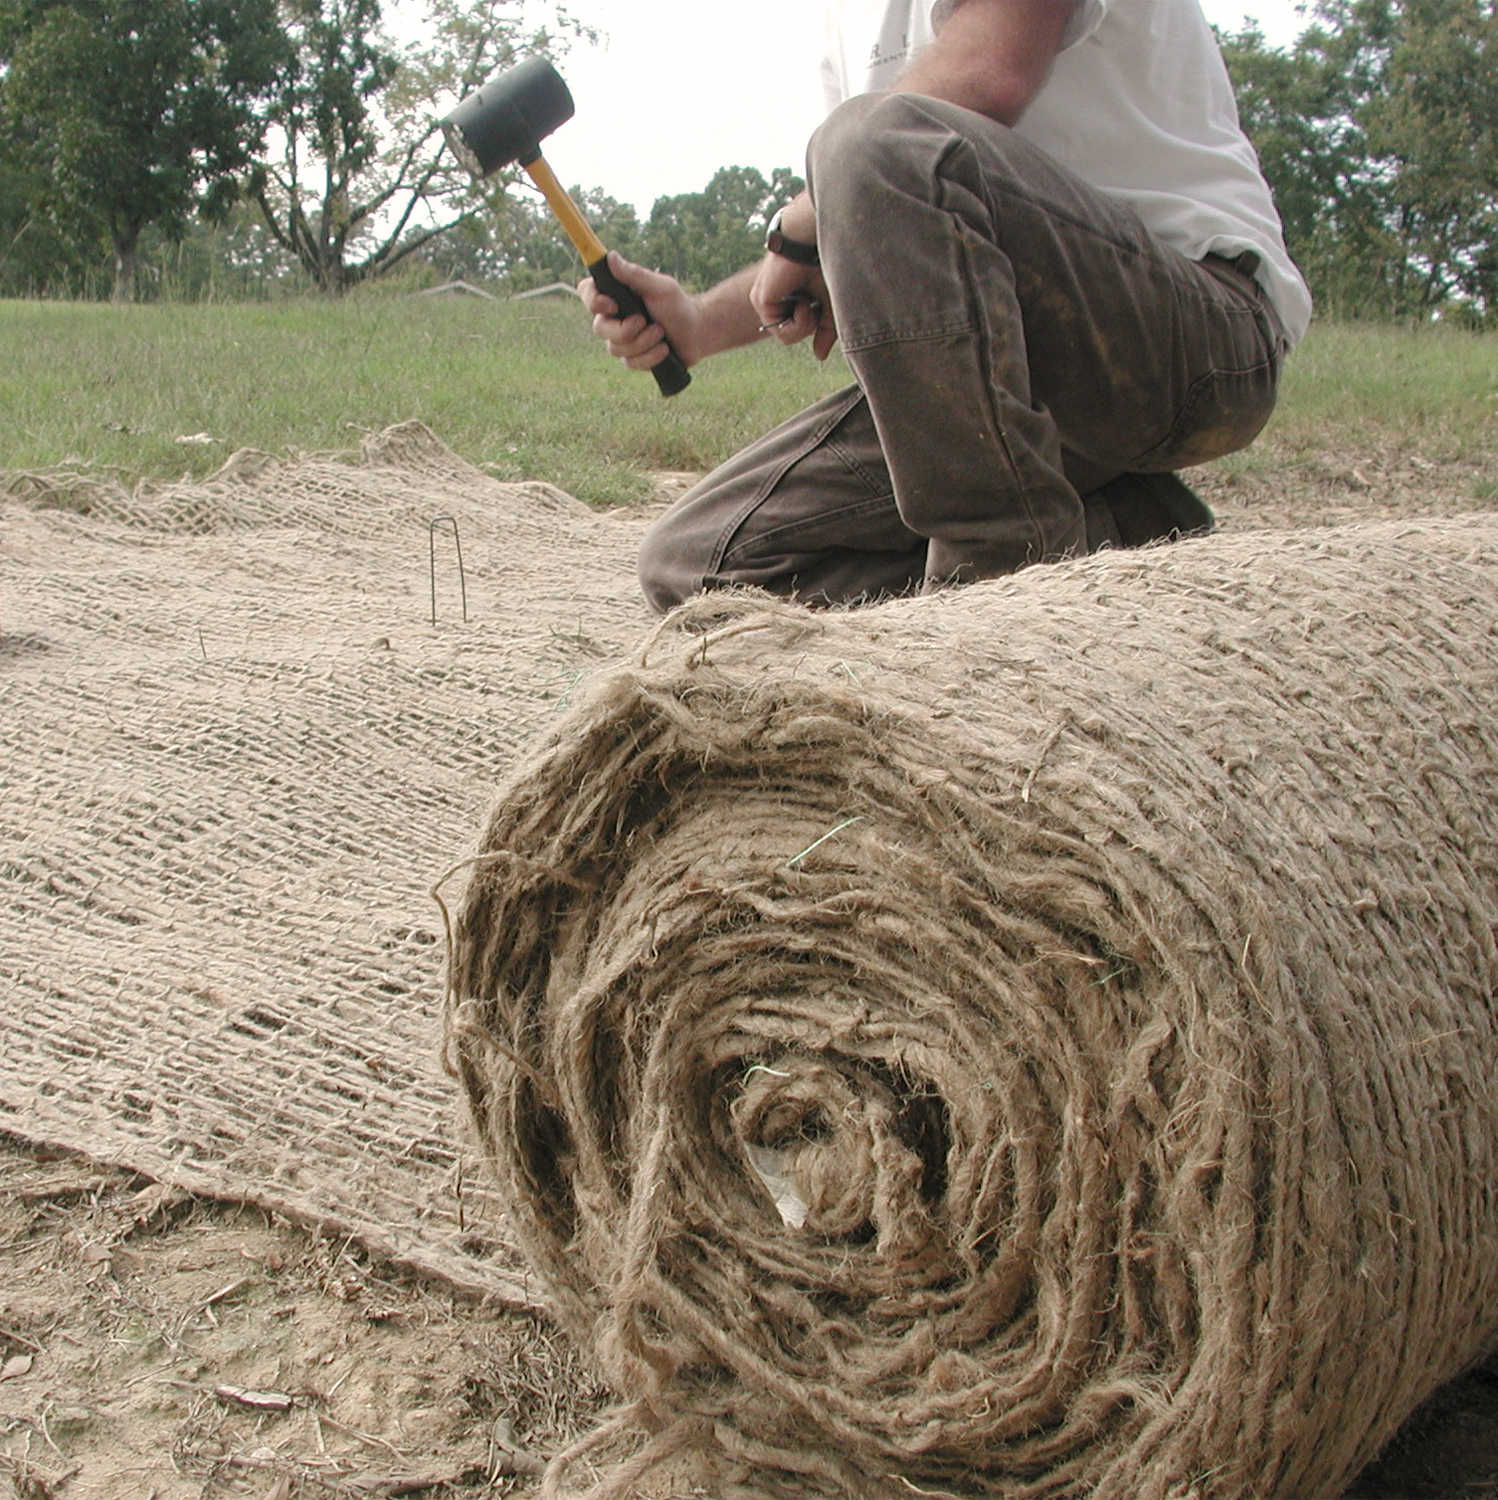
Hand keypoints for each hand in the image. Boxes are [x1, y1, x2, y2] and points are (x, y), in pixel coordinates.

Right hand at [577, 252, 702, 371]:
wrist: (697, 332)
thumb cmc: (678, 305)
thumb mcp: (659, 287)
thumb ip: (635, 274)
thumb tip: (611, 257)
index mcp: (616, 295)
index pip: (587, 293)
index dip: (593, 301)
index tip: (613, 305)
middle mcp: (613, 317)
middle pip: (599, 328)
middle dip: (624, 330)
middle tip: (645, 321)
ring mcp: (621, 340)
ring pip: (615, 349)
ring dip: (643, 342)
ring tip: (661, 333)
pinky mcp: (632, 358)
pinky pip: (630, 363)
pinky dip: (650, 357)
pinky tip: (664, 349)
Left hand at [750, 253, 837, 360]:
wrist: (818, 242)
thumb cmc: (828, 266)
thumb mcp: (832, 305)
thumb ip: (826, 332)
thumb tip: (819, 357)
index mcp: (787, 296)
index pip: (798, 328)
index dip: (815, 324)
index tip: (820, 305)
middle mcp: (773, 298)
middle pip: (792, 335)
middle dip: (811, 324)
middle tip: (815, 303)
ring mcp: (764, 299)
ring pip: (786, 337)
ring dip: (806, 324)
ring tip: (809, 302)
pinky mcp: (760, 301)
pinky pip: (782, 332)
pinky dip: (799, 321)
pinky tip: (802, 301)